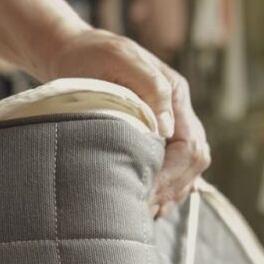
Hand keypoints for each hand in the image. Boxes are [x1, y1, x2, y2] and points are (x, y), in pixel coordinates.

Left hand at [43, 29, 210, 215]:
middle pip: (194, 160)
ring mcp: (167, 122)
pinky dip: (162, 188)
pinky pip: (170, 167)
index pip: (190, 144)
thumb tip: (167, 128)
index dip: (172, 174)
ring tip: (146, 213)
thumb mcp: (119, 60)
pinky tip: (146, 203)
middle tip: (146, 209)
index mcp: (173, 91)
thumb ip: (150, 88)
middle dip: (173, 188)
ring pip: (185, 168)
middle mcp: (176, 110)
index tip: (148, 193)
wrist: (69, 50)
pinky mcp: (152, 134)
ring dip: (170, 192)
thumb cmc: (90, 54)